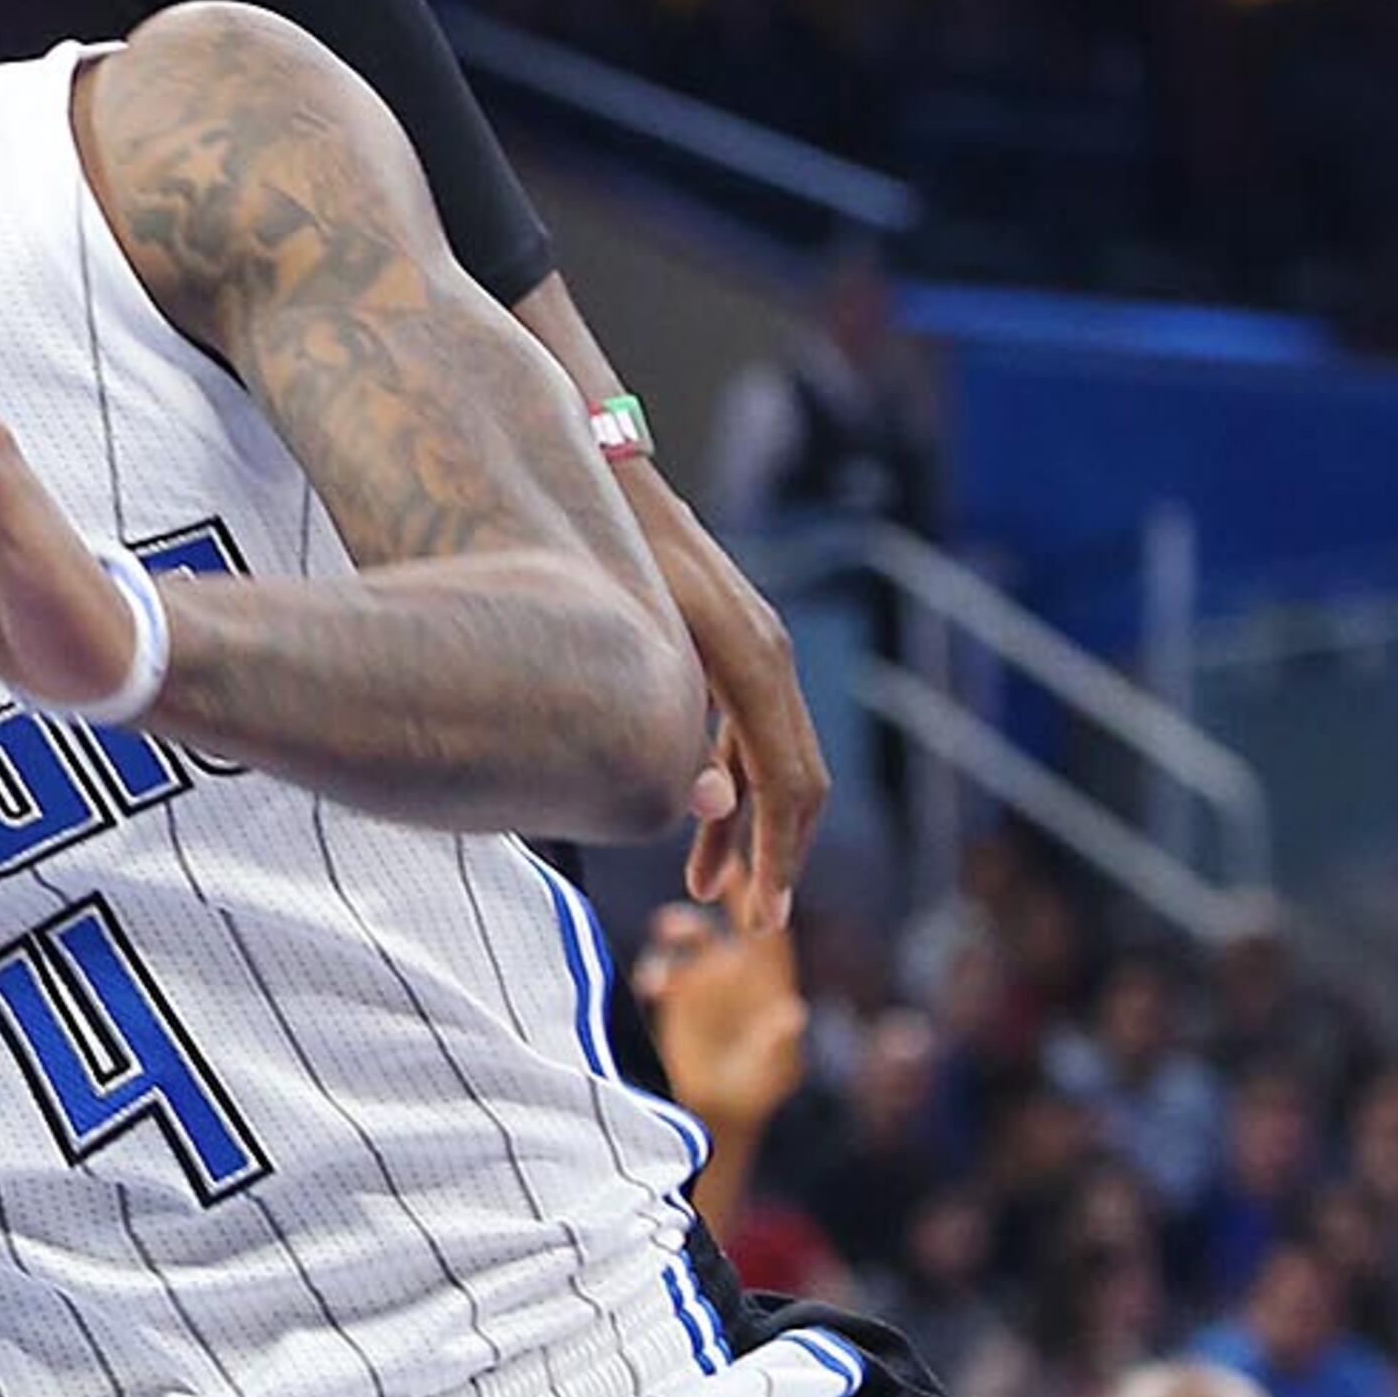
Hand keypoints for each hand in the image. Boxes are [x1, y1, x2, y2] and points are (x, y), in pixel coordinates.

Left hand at [636, 496, 829, 931]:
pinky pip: (746, 736)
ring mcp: (752, 653)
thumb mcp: (636, 644)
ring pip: (769, 762)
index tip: (763, 916)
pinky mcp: (727, 652)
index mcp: (755, 664)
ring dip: (749, 831)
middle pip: (796, 781)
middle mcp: (767, 657)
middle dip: (779, 857)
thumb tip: (715, 807)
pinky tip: (701, 829)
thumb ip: (673, 727)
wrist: (601, 473)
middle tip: (755, 924)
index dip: (780, 856)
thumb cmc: (609, 557)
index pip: (790, 782)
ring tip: (712, 891)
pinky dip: (730, 790)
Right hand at [641, 902, 809, 1141]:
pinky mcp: (676, 996)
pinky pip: (660, 967)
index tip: (755, 878)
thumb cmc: (754, 1091)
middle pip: (731, 915)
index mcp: (769, 979)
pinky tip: (654, 986)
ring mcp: (705, 979)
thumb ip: (777, 1041)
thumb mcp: (770, 1069)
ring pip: (691, 934)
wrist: (714, 1110)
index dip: (764, 901)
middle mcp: (737, 970)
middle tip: (710, 871)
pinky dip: (655, 968)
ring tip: (669, 929)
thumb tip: (793, 1014)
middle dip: (722, 889)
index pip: (770, 929)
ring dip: (679, 925)